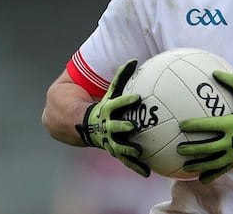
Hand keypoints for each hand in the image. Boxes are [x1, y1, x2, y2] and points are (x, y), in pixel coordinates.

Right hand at [75, 59, 149, 176]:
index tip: (137, 97)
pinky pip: (127, 161)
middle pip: (115, 127)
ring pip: (119, 146)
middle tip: (133, 126)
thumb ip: (121, 77)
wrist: (84, 127)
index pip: (116, 105)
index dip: (125, 101)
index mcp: (107, 111)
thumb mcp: (111, 92)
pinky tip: (148, 173)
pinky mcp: (116, 152)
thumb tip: (133, 60)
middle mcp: (108, 127)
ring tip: (138, 152)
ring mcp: (110, 141)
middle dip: (123, 127)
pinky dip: (136, 167)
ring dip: (128, 150)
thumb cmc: (105, 106)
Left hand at [177, 71, 232, 183]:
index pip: (209, 126)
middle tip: (179, 148)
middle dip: (192, 149)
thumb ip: (232, 83)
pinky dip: (212, 175)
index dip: (194, 126)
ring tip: (185, 167)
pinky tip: (202, 179)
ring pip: (214, 162)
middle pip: (208, 147)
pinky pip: (224, 169)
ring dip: (199, 165)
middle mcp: (232, 140)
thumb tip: (215, 72)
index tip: (181, 126)